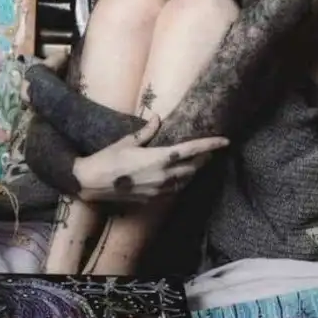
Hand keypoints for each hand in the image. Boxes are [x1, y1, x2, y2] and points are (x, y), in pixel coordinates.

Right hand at [73, 116, 228, 203]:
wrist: (92, 183)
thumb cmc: (107, 159)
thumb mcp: (127, 141)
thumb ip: (147, 132)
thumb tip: (157, 118)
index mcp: (159, 158)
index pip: (192, 150)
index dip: (211, 145)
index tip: (225, 141)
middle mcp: (163, 176)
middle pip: (193, 167)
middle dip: (204, 159)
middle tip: (210, 152)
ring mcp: (159, 190)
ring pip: (185, 181)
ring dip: (192, 171)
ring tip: (197, 163)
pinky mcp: (152, 199)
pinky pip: (173, 190)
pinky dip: (180, 182)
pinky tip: (178, 177)